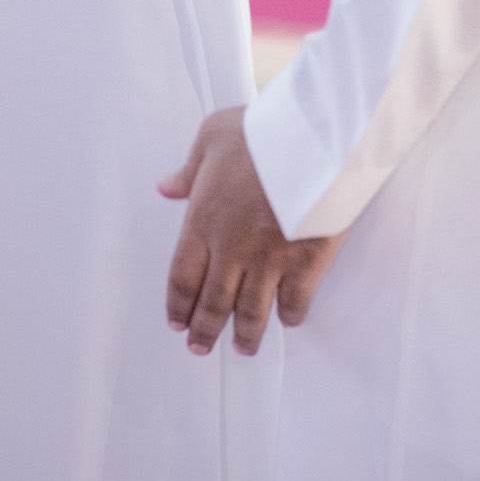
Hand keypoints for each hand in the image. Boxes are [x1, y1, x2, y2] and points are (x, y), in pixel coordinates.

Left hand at [159, 107, 344, 356]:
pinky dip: (290, 315)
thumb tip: (167, 186)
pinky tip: (287, 319)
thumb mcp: (212, 135)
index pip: (182, 277)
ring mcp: (269, 260)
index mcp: (204, 220)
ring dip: (245, 335)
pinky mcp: (306, 262)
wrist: (313, 139)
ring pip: (251, 312)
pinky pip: (295, 302)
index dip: (177, 305)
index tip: (178, 320)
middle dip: (204, 330)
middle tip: (201, 345)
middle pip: (212, 304)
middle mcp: (232, 249)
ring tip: (243, 348)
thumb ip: (188, 169)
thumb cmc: (263, 132)